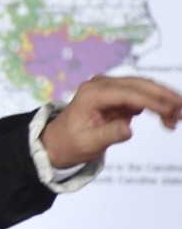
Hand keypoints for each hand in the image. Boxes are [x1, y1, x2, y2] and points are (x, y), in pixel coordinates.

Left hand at [40, 75, 181, 168]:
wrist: (58, 142)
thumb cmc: (70, 143)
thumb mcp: (88, 143)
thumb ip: (108, 135)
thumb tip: (128, 129)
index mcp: (91, 94)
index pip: (127, 93)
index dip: (152, 101)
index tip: (171, 110)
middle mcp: (100, 85)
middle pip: (140, 85)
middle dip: (164, 96)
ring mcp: (109, 88)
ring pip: (144, 89)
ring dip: (163, 101)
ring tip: (177, 119)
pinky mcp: (117, 96)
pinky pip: (142, 97)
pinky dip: (156, 106)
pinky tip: (167, 119)